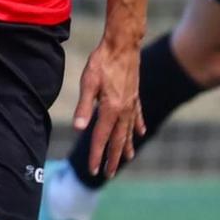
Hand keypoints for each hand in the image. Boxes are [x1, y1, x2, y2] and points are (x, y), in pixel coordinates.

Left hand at [72, 38, 144, 178]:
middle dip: (113, 158)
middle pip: (117, 140)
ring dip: (126, 146)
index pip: (101, 138)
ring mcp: (131, 103)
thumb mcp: (88, 82)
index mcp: (110, 109)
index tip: (93, 170)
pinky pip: (137, 116)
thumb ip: (84, 107)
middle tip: (108, 174)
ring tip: (127, 159)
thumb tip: (78, 128)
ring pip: (129, 131)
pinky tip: (140, 133)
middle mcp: (123, 110)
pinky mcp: (134, 95)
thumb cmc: (102, 61)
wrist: (123, 44)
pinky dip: (137, 126)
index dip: (96, 155)